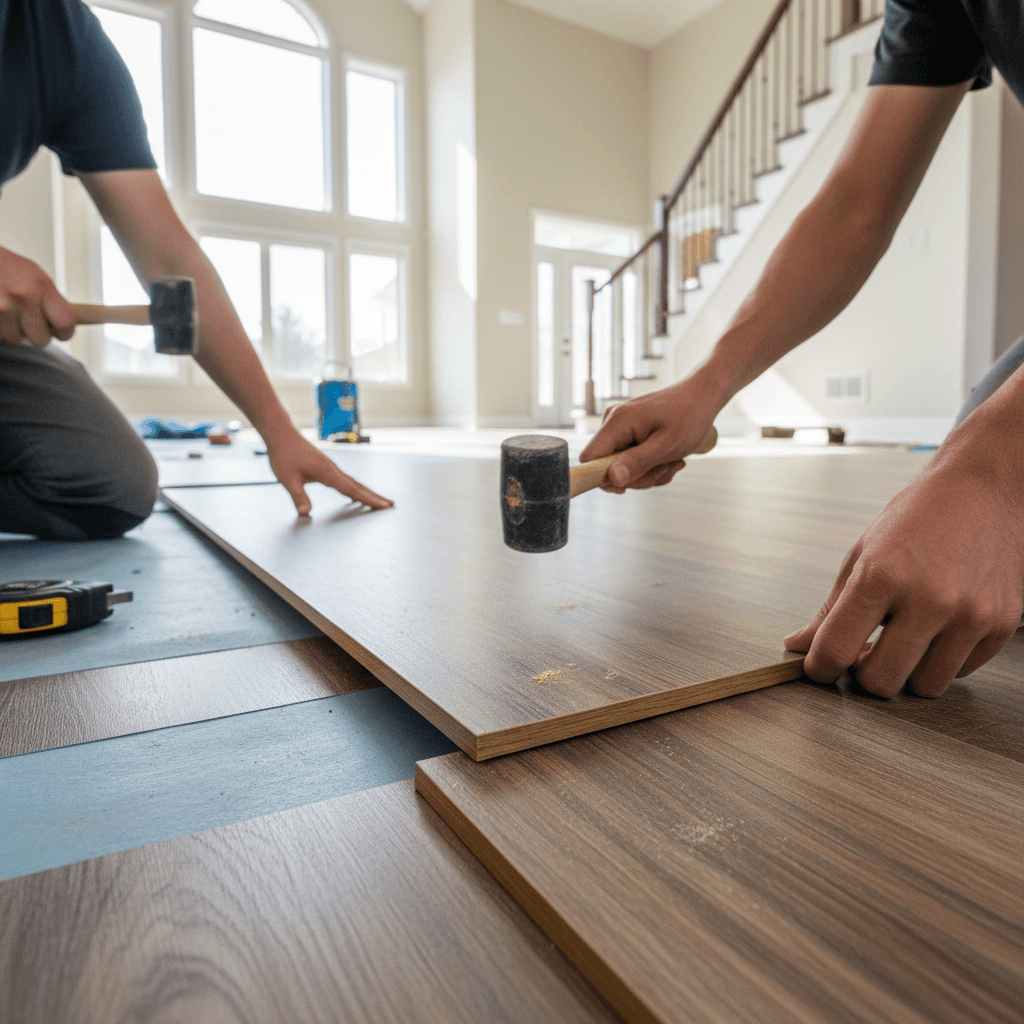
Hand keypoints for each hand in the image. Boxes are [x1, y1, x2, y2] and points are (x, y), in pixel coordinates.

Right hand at [0, 246, 75, 346]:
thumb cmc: (2, 266)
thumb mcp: (32, 275)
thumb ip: (49, 299)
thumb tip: (69, 323)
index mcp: (40, 285)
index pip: (66, 321)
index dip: (65, 331)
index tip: (61, 332)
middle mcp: (23, 296)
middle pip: (42, 339)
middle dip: (35, 333)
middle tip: (26, 319)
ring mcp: (2, 307)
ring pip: (16, 339)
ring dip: (12, 330)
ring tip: (5, 309)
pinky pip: (0, 336)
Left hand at [265, 429, 392, 514]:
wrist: (281, 433)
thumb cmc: (283, 454)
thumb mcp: (287, 479)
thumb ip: (298, 496)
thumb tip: (306, 513)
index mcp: (327, 472)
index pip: (352, 489)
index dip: (368, 499)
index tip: (383, 505)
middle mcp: (333, 469)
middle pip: (358, 486)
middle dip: (374, 496)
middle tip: (391, 505)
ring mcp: (331, 467)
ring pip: (353, 482)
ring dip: (367, 492)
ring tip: (379, 501)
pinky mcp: (326, 467)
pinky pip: (345, 480)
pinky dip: (355, 489)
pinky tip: (354, 495)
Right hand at [579, 377, 718, 491]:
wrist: (704, 395)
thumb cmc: (690, 415)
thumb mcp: (667, 445)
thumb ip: (638, 462)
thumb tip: (612, 479)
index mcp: (617, 422)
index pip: (589, 458)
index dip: (603, 477)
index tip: (628, 486)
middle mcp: (613, 422)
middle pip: (607, 467)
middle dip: (637, 476)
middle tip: (665, 468)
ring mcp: (620, 427)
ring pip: (621, 467)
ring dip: (648, 473)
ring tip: (672, 461)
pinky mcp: (629, 431)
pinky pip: (631, 459)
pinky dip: (650, 466)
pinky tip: (668, 459)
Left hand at [784, 454, 1023, 696]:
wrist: (985, 489)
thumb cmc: (919, 517)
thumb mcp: (863, 554)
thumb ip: (831, 608)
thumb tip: (798, 646)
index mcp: (881, 576)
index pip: (836, 650)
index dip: (821, 668)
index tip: (822, 668)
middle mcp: (928, 598)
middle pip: (881, 682)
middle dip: (866, 675)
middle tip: (866, 654)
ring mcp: (970, 615)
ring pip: (925, 686)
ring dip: (908, 672)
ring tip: (906, 638)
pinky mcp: (1001, 625)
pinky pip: (961, 671)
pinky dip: (944, 659)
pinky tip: (940, 627)